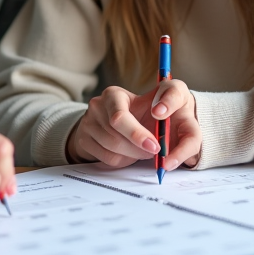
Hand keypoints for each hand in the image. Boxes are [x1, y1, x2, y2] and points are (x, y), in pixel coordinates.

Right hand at [66, 80, 200, 170]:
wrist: (119, 116)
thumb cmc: (145, 109)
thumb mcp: (159, 98)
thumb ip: (170, 101)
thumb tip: (164, 119)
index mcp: (113, 94)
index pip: (119, 118)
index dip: (137, 135)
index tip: (156, 146)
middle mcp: (96, 106)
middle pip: (115, 138)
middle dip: (138, 149)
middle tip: (155, 152)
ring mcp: (87, 123)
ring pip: (112, 150)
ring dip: (133, 155)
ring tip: (144, 150)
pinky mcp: (83, 139)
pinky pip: (107, 158)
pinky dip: (123, 160)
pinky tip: (131, 153)